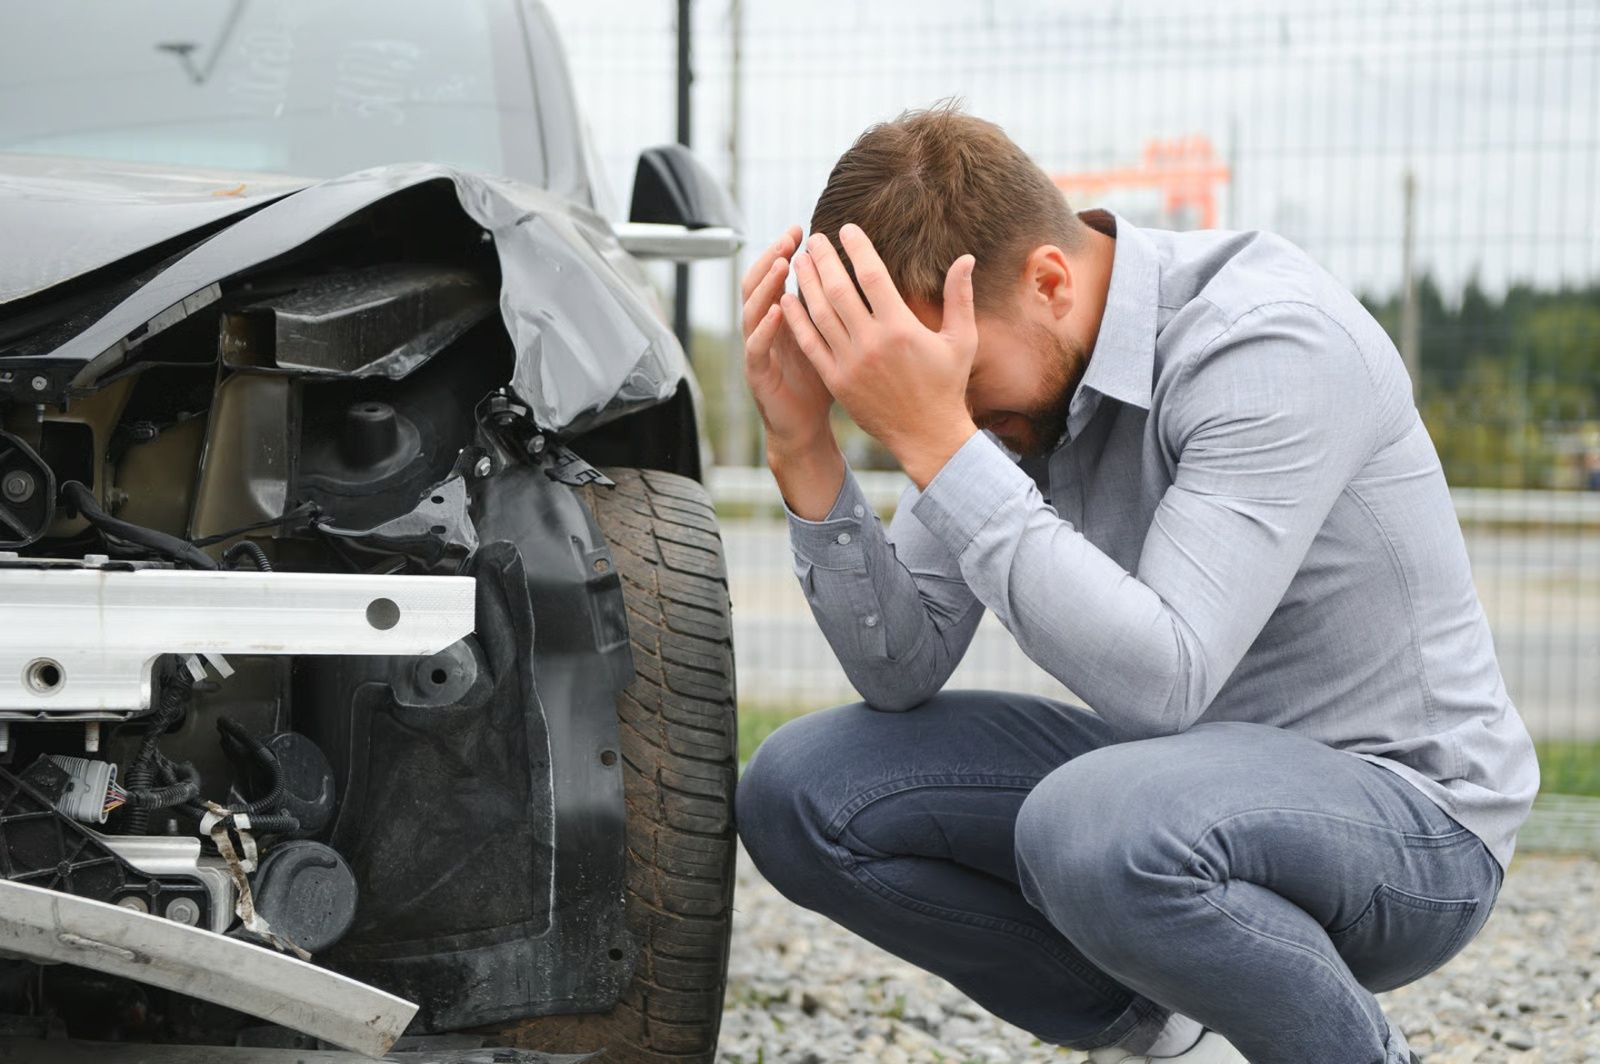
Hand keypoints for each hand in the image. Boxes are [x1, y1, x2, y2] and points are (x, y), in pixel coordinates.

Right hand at [742, 225, 834, 452]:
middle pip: (758, 284)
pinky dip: (764, 328)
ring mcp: (758, 351)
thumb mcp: (832, 337)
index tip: (802, 229)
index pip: (776, 276)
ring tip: (782, 263)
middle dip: (771, 257)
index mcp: (781, 318)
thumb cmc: (822, 380)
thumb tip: (865, 273)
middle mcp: (764, 329)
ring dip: (765, 285)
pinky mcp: (757, 376)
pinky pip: (756, 348)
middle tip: (789, 236)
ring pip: (751, 310)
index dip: (784, 250)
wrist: (805, 426)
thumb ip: (836, 307)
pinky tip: (777, 310)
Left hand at [781, 224, 978, 487]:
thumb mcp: (962, 340)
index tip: (846, 229)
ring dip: (807, 284)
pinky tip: (787, 300)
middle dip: (824, 259)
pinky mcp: (836, 380)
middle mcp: (872, 343)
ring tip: (800, 261)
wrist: (927, 435)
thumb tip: (966, 258)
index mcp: (901, 328)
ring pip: (820, 313)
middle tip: (815, 238)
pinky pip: (810, 344)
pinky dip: (797, 320)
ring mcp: (850, 362)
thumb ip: (960, 297)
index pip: (872, 275)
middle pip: (838, 289)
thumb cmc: (947, 385)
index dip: (857, 248)